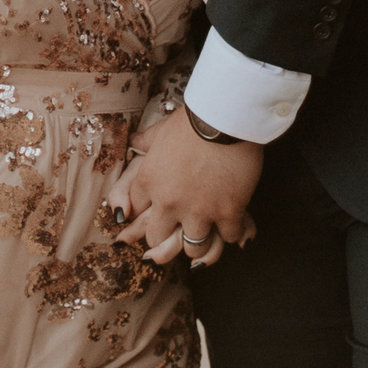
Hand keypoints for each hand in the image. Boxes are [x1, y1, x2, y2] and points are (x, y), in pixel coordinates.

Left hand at [111, 106, 262, 266]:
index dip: (148, 211)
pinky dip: (231, 231)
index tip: (158, 209)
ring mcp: (199, 211)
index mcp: (149, 181)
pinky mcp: (228, 213)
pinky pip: (227, 238)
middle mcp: (168, 202)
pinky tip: (232, 221)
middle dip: (167, 236)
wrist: (224, 119)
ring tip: (206, 232)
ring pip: (192, 248)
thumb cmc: (192, 121)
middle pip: (157, 238)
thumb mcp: (161, 130)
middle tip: (180, 228)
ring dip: (199, 241)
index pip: (136, 210)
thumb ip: (147, 141)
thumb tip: (135, 140)